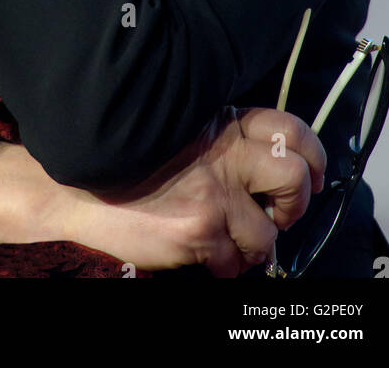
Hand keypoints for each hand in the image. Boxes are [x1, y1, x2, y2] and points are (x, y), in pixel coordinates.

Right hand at [50, 106, 326, 276]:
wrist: (76, 187)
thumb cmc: (127, 159)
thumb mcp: (178, 129)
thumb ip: (219, 135)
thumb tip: (262, 161)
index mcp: (220, 122)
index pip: (289, 130)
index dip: (311, 157)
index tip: (310, 175)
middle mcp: (223, 154)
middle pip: (294, 179)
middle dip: (294, 205)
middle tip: (276, 213)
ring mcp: (213, 193)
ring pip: (270, 234)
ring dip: (254, 247)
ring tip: (231, 243)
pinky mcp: (199, 231)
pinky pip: (237, 264)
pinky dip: (225, 266)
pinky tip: (204, 255)